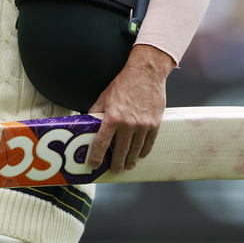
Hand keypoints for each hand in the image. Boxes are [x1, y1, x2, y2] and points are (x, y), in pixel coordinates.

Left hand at [86, 45, 173, 172]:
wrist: (146, 73)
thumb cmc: (124, 83)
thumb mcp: (104, 96)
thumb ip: (96, 112)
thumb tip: (89, 123)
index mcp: (112, 118)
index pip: (102, 143)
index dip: (97, 156)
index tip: (94, 164)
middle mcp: (128, 124)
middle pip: (121, 151)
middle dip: (117, 163)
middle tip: (115, 170)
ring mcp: (143, 126)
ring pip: (136, 150)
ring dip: (131, 160)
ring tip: (128, 166)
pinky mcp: (155, 124)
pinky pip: (149, 143)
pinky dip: (144, 151)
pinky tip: (140, 155)